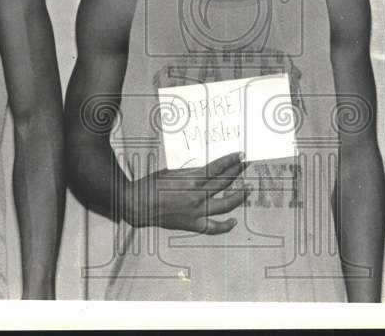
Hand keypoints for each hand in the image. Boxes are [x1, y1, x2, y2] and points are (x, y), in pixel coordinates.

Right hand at [125, 151, 248, 233]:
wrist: (138, 205)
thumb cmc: (150, 185)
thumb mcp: (172, 172)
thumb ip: (190, 172)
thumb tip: (204, 170)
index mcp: (192, 180)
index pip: (218, 168)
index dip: (231, 161)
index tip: (240, 156)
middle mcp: (197, 196)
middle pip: (225, 183)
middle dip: (237, 172)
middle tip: (245, 165)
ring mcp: (197, 212)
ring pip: (225, 205)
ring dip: (239, 197)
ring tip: (247, 190)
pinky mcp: (193, 224)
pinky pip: (213, 227)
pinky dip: (225, 226)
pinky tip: (233, 221)